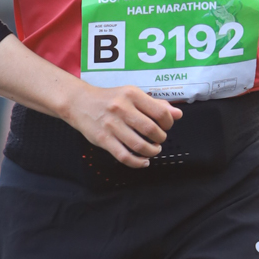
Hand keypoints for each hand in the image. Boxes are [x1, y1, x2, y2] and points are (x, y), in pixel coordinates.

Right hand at [65, 83, 181, 167]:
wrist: (79, 102)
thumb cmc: (109, 99)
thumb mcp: (132, 95)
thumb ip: (155, 104)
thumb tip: (178, 114)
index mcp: (132, 95)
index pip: (160, 113)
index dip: (168, 124)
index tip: (165, 127)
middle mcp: (122, 108)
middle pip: (151, 130)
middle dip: (160, 139)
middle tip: (159, 140)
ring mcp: (111, 125)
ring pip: (139, 145)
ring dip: (151, 152)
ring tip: (153, 150)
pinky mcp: (103, 139)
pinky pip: (124, 156)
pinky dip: (137, 162)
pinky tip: (143, 161)